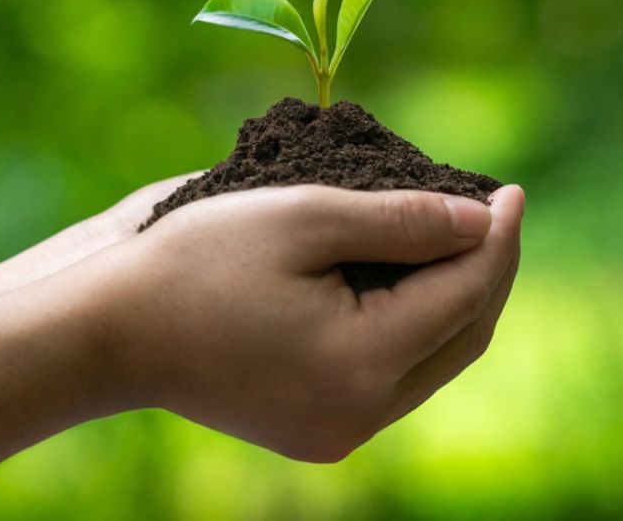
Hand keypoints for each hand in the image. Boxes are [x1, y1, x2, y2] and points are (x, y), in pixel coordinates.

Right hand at [95, 184, 523, 461]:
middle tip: (498, 213)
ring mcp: (337, 431)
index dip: (497, 238)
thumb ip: (402, 219)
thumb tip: (479, 221)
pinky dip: (414, 328)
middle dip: (488, 272)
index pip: (465, 293)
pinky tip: (411, 283)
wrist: (110, 331)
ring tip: (463, 241)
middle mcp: (360, 414)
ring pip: (433, 363)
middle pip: (462, 338)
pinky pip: (394, 378)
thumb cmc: (197, 262)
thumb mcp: (303, 217)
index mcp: (361, 362)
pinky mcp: (316, 431)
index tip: (512, 190)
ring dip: (456, 302)